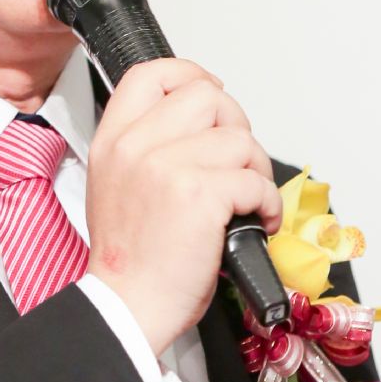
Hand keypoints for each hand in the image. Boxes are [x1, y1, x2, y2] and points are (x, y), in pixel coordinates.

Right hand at [85, 59, 281, 356]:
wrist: (127, 307)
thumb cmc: (130, 258)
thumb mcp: (114, 185)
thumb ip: (145, 146)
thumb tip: (198, 128)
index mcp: (113, 140)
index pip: (152, 74)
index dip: (190, 75)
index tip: (212, 96)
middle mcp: (136, 146)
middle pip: (207, 96)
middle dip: (235, 127)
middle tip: (236, 163)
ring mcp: (167, 166)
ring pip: (239, 139)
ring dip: (256, 170)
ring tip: (246, 201)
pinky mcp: (200, 194)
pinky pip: (256, 180)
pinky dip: (267, 203)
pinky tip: (256, 221)